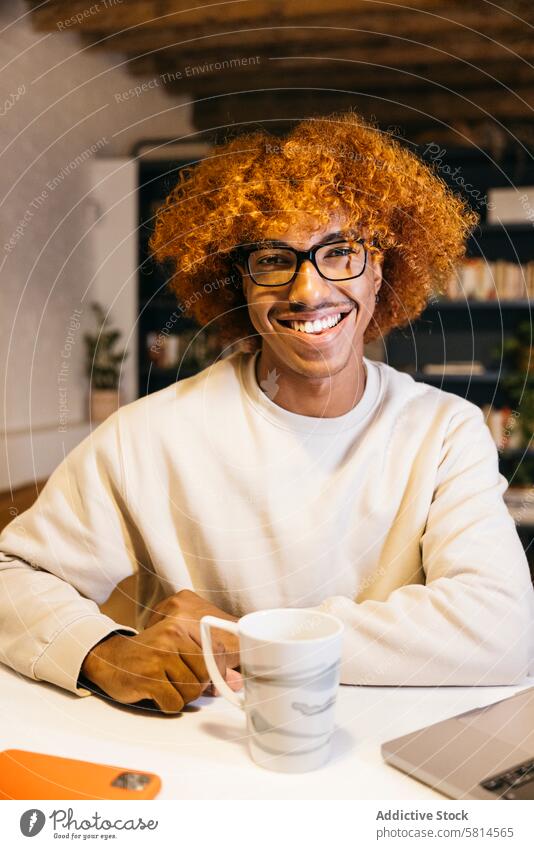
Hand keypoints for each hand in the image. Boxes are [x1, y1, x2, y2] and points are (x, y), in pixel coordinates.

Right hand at [81, 590, 239, 712]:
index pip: (217, 652)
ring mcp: (159, 656)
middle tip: (181, 683)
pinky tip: (156, 694)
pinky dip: (167, 706)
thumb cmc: (149, 655)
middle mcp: (172, 637)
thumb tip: (237, 682)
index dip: (215, 670)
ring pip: (191, 692)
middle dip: (197, 687)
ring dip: (181, 697)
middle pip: (206, 675)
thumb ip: (206, 663)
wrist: (110, 658)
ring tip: (166, 687)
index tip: (205, 676)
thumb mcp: (177, 650)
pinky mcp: (148, 677)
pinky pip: (174, 704)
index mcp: (182, 626)